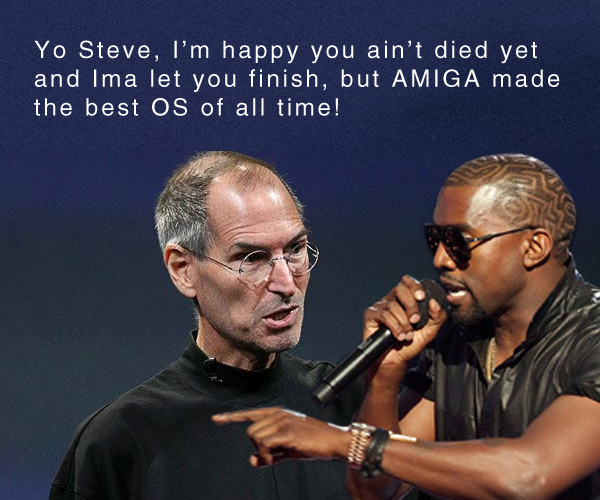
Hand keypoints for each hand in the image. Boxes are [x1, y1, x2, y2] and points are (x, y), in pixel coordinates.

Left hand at [213, 407, 349, 466]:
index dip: (232, 417)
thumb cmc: (314, 443)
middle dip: (257, 447)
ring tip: (277, 456)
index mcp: (278, 414)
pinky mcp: (287, 432)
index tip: (216, 419)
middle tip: (273, 455)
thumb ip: (270, 455)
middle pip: (250, 431)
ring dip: (262, 452)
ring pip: (255, 438)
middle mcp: (278, 414)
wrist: (335, 441)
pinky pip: (264, 445)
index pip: (250, 415)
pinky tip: (276, 459)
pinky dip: (267, 456)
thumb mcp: (288, 450)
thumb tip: (252, 461)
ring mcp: (283, 422)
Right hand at [364, 275, 446, 369]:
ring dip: (403, 323)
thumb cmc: (410, 344)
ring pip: (393, 305)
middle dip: (411, 305)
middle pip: (400, 289)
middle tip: (415, 321)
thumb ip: (437, 317)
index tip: (421, 297)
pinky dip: (394, 327)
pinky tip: (398, 336)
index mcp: (404, 299)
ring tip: (407, 335)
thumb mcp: (429, 331)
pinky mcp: (371, 315)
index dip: (414, 286)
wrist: (395, 360)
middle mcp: (391, 299)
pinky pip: (383, 315)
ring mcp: (380, 306)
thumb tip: (434, 302)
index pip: (407, 282)